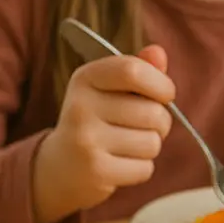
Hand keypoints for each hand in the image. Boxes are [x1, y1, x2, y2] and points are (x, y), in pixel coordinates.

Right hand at [32, 45, 175, 222]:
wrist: (59, 166)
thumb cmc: (94, 121)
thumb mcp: (108, 90)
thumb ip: (135, 70)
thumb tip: (158, 52)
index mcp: (85, 78)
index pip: (133, 70)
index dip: (161, 84)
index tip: (164, 95)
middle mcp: (80, 106)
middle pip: (153, 111)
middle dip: (159, 122)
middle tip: (139, 126)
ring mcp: (85, 139)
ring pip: (152, 142)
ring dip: (148, 147)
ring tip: (126, 145)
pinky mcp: (95, 170)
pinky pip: (144, 169)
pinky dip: (139, 169)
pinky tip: (119, 164)